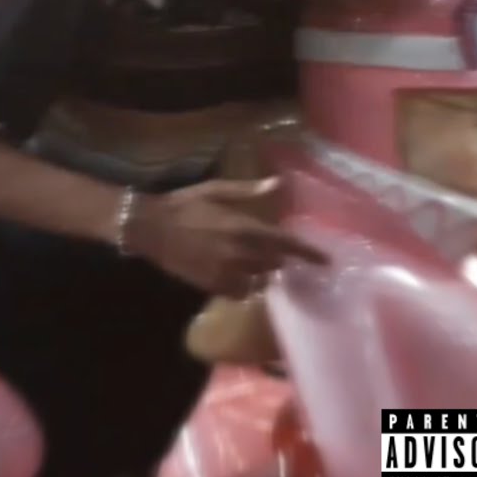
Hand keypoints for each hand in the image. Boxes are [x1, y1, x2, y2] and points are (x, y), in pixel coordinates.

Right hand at [127, 177, 328, 296]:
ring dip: (261, 274)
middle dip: (279, 261)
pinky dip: (243, 286)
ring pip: (258, 281)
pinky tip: (237, 276)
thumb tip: (278, 184)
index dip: (308, 254)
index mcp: (245, 227)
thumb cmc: (185, 205)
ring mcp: (226, 272)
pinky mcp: (211, 285)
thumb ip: (249, 191)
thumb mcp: (217, 190)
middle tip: (281, 257)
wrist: (151, 228)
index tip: (326, 262)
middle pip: (275, 265)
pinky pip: (238, 291)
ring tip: (258, 267)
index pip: (286, 244)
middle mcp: (240, 253)